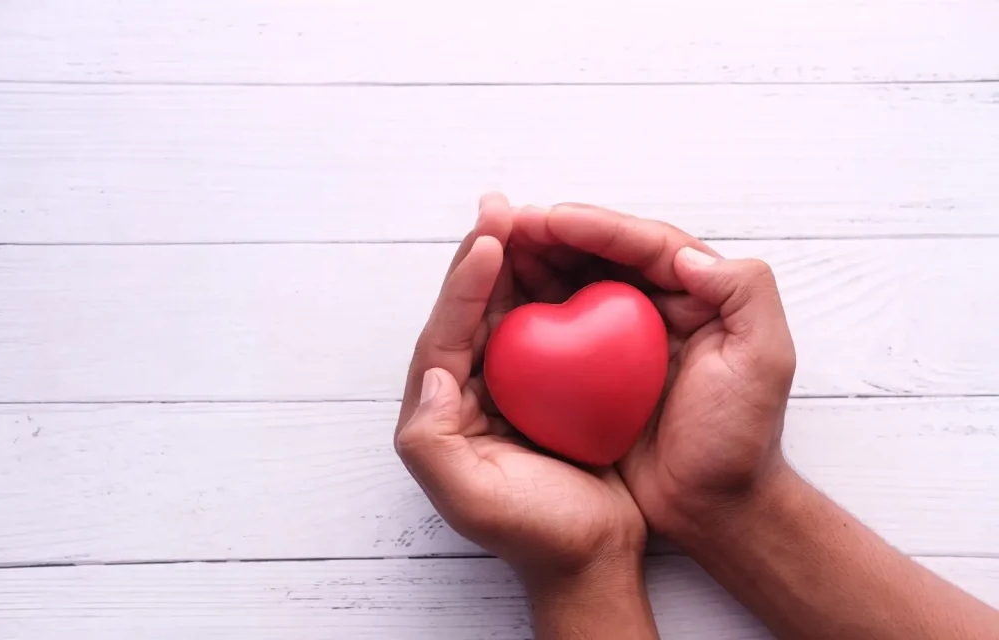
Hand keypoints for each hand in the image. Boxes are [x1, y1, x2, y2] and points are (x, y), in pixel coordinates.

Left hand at [394, 194, 647, 591]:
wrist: (590, 557)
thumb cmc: (532, 531)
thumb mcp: (470, 497)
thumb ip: (432, 438)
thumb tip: (434, 373)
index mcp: (442, 408)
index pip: (446, 331)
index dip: (464, 283)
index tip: (489, 239)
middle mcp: (468, 389)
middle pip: (472, 308)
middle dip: (482, 255)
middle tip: (499, 205)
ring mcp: (509, 385)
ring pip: (506, 309)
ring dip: (515, 263)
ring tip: (527, 217)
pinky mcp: (548, 387)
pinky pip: (546, 327)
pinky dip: (553, 292)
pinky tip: (568, 264)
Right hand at [509, 204, 795, 539]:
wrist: (713, 506)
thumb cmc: (740, 438)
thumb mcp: (764, 360)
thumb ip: (745, 292)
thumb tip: (686, 254)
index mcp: (698, 294)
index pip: (645, 245)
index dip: (598, 227)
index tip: (552, 218)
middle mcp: (657, 306)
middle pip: (603, 254)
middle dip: (557, 233)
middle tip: (510, 222)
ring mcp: (622, 339)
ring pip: (576, 281)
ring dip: (538, 260)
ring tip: (496, 246)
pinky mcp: (595, 371)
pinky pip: (560, 327)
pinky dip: (532, 307)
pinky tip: (501, 301)